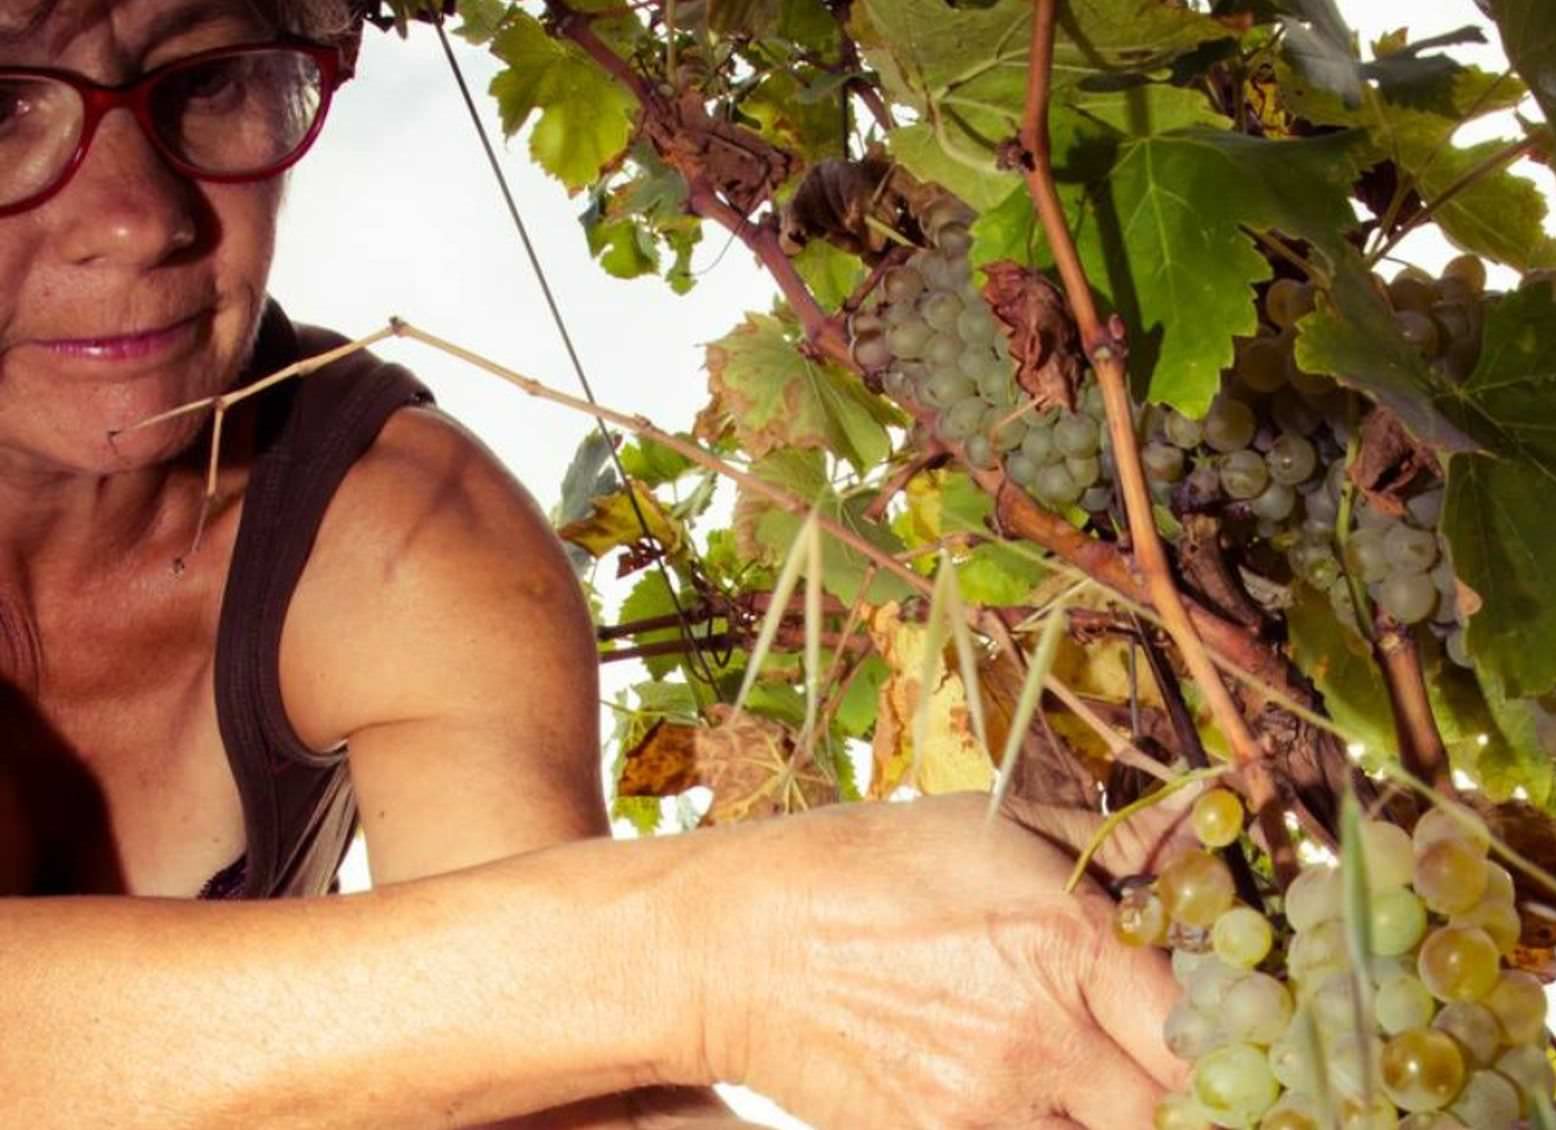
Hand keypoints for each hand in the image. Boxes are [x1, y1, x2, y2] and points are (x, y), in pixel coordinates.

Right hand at [692, 793, 1188, 1129]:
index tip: (1213, 1015)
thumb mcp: (991, 824)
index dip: (1226, 1023)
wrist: (737, 942)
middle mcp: (1038, 1035)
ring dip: (1108, 1109)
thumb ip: (1112, 839)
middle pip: (1173, 1108)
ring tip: (1076, 1067)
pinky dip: (1043, 1124)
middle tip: (1148, 1051)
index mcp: (1065, 941)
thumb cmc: (864, 867)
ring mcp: (986, 1107)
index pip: (1208, 1022)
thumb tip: (1206, 820)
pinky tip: (1017, 1086)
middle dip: (1173, 1082)